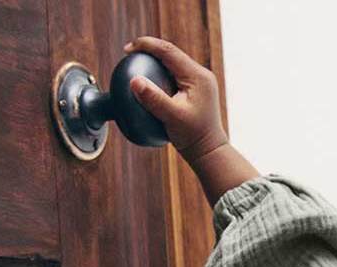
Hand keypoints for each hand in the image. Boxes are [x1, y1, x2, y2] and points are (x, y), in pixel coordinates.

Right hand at [124, 36, 228, 164]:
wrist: (209, 151)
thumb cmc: (193, 137)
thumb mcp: (172, 118)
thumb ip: (154, 99)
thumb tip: (134, 81)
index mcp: (197, 76)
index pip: (168, 51)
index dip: (146, 45)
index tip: (127, 50)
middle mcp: (201, 75)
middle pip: (171, 54)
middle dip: (149, 50)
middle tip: (129, 54)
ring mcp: (199, 82)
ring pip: (173, 63)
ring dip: (154, 61)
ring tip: (136, 63)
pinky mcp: (195, 90)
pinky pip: (174, 76)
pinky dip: (160, 75)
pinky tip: (147, 81)